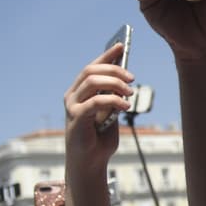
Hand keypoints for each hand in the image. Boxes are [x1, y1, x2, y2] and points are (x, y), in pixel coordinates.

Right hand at [64, 42, 132, 172]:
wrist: (91, 161)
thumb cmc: (100, 137)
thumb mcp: (111, 113)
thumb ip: (114, 97)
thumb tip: (126, 80)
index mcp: (80, 91)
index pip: (93, 66)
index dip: (107, 54)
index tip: (122, 45)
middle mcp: (73, 95)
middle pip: (91, 70)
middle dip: (114, 69)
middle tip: (133, 78)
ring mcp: (72, 106)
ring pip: (92, 82)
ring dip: (115, 83)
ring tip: (130, 93)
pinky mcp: (76, 118)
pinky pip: (95, 101)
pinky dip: (113, 101)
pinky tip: (125, 106)